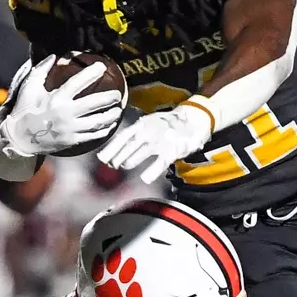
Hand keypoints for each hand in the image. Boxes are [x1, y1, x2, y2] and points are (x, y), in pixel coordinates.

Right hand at [0, 59, 125, 157]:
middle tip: (118, 94)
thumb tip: (54, 56)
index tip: (101, 66)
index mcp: (56, 98)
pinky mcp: (71, 140)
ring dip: (110, 115)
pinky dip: (103, 130)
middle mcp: (65, 113)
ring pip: (97, 121)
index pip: (78, 82)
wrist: (20, 138)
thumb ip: (41, 70)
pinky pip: (92, 135)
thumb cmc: (25, 110)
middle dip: (109, 98)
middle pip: (94, 103)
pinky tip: (110, 125)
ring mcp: (70, 129)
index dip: (91, 73)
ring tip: (118, 110)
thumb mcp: (29, 88)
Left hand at [97, 104, 214, 183]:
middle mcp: (148, 132)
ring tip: (125, 166)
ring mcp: (160, 141)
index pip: (122, 137)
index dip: (111, 148)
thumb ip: (132, 137)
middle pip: (127, 147)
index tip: (101, 158)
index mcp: (142, 125)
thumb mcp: (148, 125)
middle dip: (117, 158)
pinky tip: (145, 178)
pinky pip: (159, 163)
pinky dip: (151, 172)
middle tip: (112, 165)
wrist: (194, 118)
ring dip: (129, 162)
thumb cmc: (166, 125)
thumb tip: (112, 152)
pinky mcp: (173, 150)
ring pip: (138, 155)